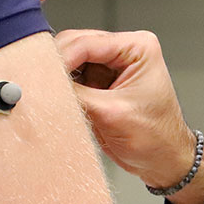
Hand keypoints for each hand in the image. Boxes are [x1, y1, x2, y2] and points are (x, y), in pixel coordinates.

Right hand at [54, 30, 196, 188]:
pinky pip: (71, 78)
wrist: (164, 161)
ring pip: (69, 61)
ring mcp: (111, 65)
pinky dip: (62, 90)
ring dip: (58, 79)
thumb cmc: (156, 138)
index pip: (86, 42)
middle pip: (74, 45)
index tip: (41, 78)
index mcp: (138, 47)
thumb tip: (44, 85)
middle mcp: (125, 50)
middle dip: (57, 67)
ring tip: (50, 98)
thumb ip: (77, 95)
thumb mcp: (113, 114)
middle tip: (39, 89)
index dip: (61, 59)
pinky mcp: (100, 82)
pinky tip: (58, 102)